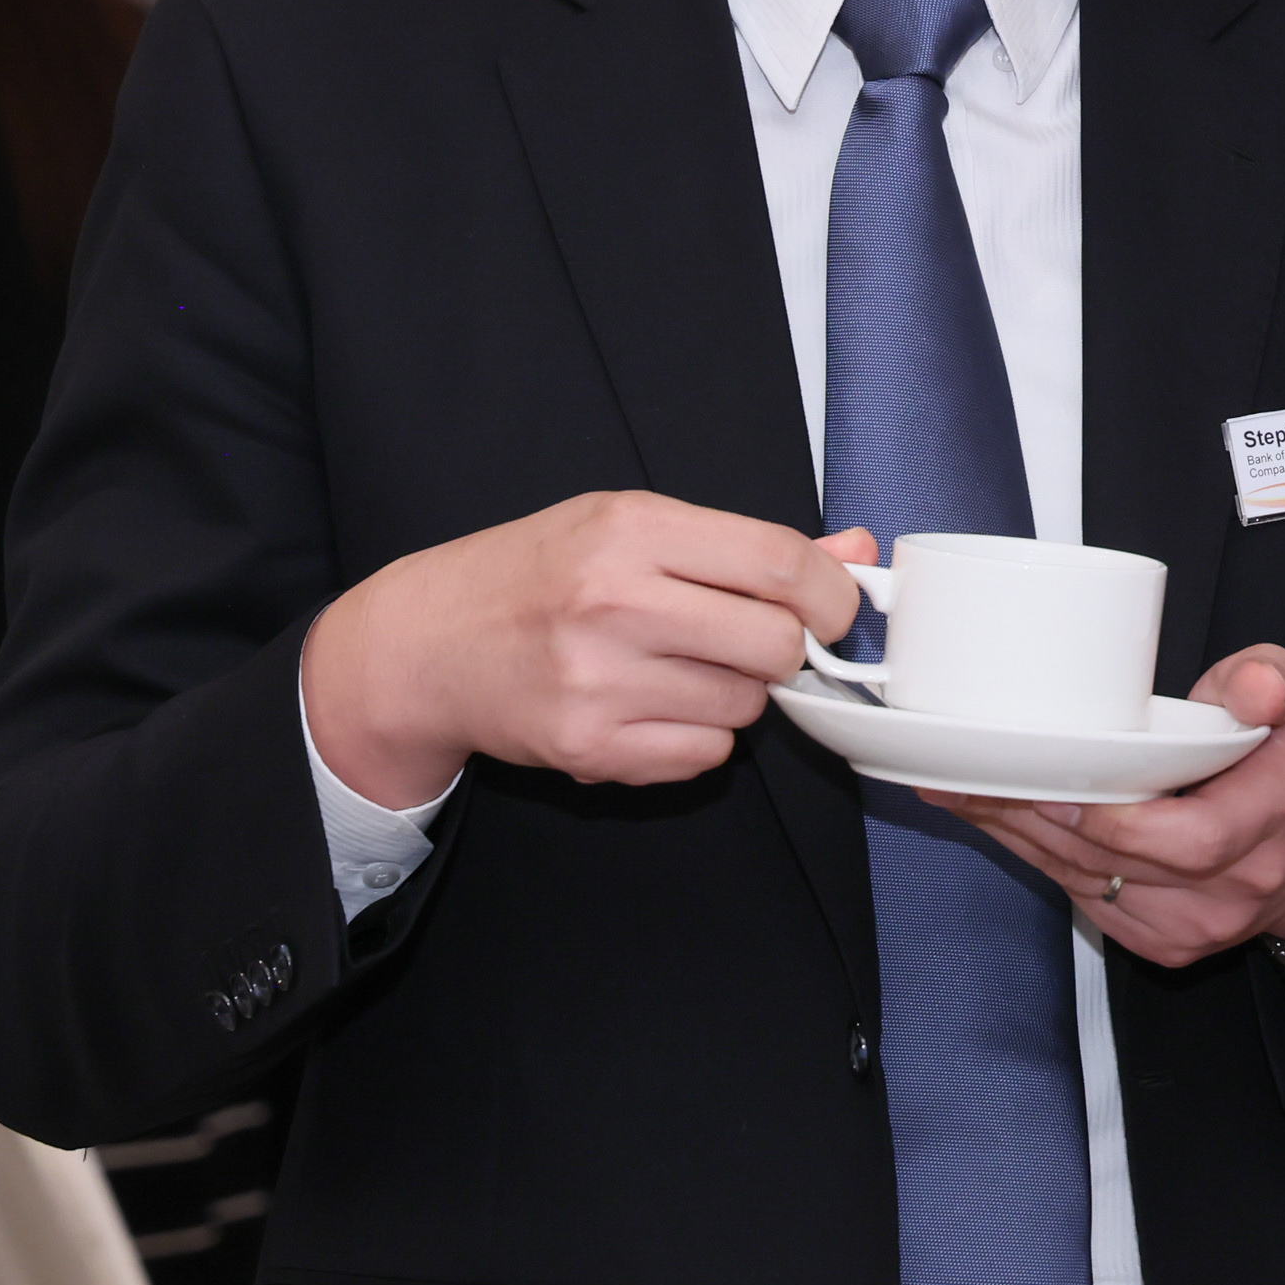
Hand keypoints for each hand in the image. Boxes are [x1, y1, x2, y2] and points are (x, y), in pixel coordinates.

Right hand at [299, 495, 869, 806]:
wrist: (428, 643)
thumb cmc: (538, 575)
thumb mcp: (632, 527)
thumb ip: (748, 545)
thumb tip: (856, 552)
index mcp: (632, 529)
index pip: (779, 562)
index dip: (831, 592)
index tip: (835, 607)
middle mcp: (615, 601)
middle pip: (775, 642)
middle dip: (785, 648)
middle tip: (753, 640)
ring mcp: (599, 680)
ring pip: (744, 707)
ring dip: (735, 695)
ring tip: (680, 668)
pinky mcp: (587, 747)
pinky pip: (703, 756)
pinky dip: (697, 739)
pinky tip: (652, 707)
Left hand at [927, 644, 1284, 968]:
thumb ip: (1270, 679)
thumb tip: (1254, 689)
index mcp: (1273, 817)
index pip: (1192, 838)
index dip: (1117, 821)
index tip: (1058, 785)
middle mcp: (1235, 884)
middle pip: (1121, 862)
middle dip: (1040, 819)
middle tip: (973, 773)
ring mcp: (1195, 924)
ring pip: (1091, 884)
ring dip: (1021, 836)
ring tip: (960, 788)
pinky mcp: (1162, 942)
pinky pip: (1086, 900)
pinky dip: (1038, 859)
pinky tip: (996, 821)